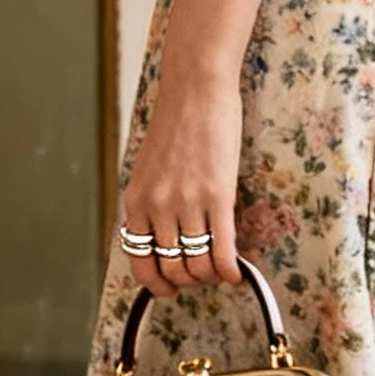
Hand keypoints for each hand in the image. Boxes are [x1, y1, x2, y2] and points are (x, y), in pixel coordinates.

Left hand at [121, 44, 242, 297]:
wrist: (196, 88)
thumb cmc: (176, 123)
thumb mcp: (149, 168)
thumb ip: (152, 203)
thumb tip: (165, 238)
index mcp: (135, 202)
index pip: (140, 263)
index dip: (158, 284)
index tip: (172, 287)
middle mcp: (157, 207)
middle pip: (173, 269)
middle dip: (190, 282)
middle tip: (204, 274)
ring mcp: (187, 203)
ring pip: (197, 265)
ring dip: (211, 277)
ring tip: (222, 270)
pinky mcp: (218, 196)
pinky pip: (222, 249)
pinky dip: (230, 270)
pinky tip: (239, 273)